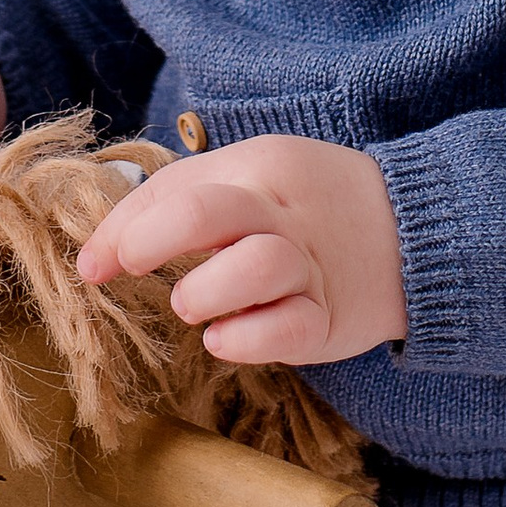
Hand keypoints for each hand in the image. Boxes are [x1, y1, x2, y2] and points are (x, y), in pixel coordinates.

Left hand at [74, 136, 407, 367]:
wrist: (413, 231)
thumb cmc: (307, 207)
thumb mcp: (254, 180)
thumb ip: (183, 202)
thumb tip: (102, 249)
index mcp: (258, 166)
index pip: (174, 187)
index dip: (121, 229)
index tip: (92, 266)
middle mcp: (282, 210)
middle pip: (205, 212)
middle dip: (150, 241)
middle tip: (134, 268)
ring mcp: (309, 264)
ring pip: (251, 268)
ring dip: (203, 293)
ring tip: (190, 307)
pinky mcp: (330, 316)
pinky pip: (287, 327)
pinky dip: (246, 337)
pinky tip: (223, 340)